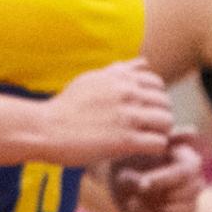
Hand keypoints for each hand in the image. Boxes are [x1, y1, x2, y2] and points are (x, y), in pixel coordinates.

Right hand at [37, 60, 175, 166]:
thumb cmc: (66, 106)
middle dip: (159, 115)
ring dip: (159, 132)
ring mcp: (127, 117)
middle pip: (165, 103)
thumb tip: (145, 62)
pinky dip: (154, 148)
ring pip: (166, 122)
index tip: (142, 110)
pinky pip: (158, 142)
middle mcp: (127, 94)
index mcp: (120, 78)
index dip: (153, 98)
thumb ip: (120, 71)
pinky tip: (140, 150)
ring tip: (145, 139)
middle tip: (146, 128)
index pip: (157, 83)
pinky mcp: (125, 141)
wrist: (45, 129)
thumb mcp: (91, 80)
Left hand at [106, 131, 203, 211]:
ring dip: (153, 207)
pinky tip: (137, 209)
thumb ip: (163, 143)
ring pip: (180, 211)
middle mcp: (196, 183)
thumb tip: (192, 131)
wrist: (120, 181)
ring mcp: (190, 204)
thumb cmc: (131, 159)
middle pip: (187, 193)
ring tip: (133, 198)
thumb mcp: (142, 149)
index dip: (164, 179)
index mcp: (190, 161)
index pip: (186, 173)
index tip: (142, 183)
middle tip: (136, 189)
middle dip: (159, 193)